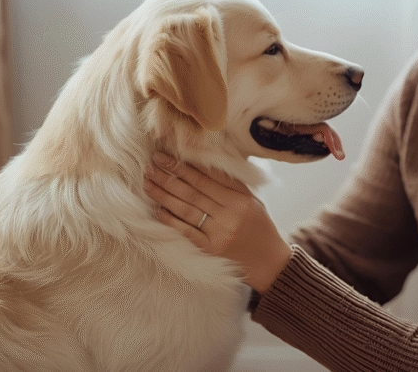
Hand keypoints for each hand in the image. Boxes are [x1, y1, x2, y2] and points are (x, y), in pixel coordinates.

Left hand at [144, 152, 291, 293]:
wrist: (269, 260)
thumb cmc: (259, 225)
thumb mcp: (251, 200)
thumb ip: (229, 183)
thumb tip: (201, 163)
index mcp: (240, 199)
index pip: (205, 178)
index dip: (182, 166)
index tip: (164, 155)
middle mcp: (229, 215)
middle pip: (192, 192)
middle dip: (168, 176)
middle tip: (150, 164)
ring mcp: (218, 234)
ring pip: (185, 209)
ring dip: (163, 195)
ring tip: (148, 182)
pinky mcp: (210, 250)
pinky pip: (186, 231)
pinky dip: (171, 219)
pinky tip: (158, 209)